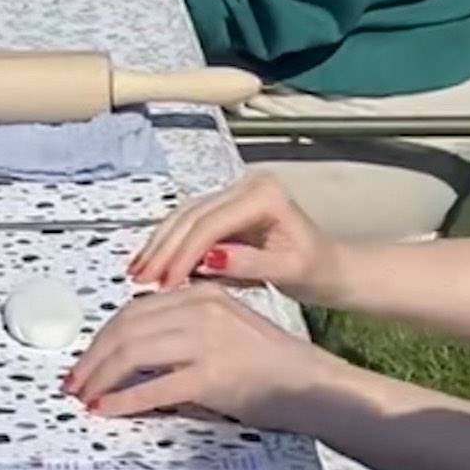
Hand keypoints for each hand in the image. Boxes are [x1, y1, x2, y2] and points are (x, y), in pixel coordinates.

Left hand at [64, 283, 319, 428]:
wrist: (313, 385)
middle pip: (126, 328)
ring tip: (85, 396)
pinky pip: (154, 387)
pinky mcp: (212, 376)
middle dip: (93, 358)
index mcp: (202, 293)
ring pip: (133, 354)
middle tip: (75, 381)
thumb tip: (130, 352)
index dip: (103, 336)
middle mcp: (201, 310)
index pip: (135, 309)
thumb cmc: (270, 366)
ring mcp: (206, 342)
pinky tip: (107, 409)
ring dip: (101, 378)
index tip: (86, 358)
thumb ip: (182, 330)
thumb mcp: (224, 329)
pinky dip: (124, 400)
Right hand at [128, 172, 355, 306]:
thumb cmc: (318, 269)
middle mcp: (246, 186)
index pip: (210, 224)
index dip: (183, 254)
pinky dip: (168, 244)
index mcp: (264, 195)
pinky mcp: (224, 209)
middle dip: (163, 249)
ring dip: (159, 245)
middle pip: (191, 216)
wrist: (331, 267)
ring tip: (138, 273)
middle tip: (140, 279)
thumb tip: (209, 259)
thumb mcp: (290, 271)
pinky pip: (188, 224)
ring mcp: (233, 195)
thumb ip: (251, 264)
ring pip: (183, 217)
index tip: (164, 283)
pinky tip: (151, 263)